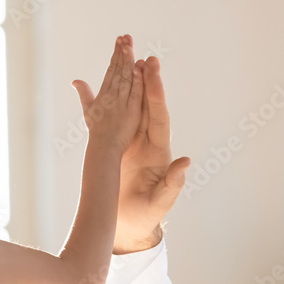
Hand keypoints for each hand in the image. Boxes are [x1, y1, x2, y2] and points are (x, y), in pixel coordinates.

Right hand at [72, 35, 143, 153]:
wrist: (101, 149)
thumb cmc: (96, 132)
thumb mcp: (88, 109)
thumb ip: (84, 94)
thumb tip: (75, 80)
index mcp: (104, 93)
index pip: (112, 70)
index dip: (116, 55)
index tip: (120, 40)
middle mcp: (112, 96)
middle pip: (118, 71)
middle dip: (122, 52)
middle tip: (126, 35)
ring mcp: (121, 103)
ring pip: (125, 79)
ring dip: (127, 61)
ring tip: (129, 44)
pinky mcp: (131, 112)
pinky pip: (134, 95)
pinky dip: (136, 82)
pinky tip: (138, 68)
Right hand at [115, 56, 190, 253]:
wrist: (130, 227)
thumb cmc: (147, 217)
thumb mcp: (161, 202)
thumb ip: (173, 183)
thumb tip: (185, 162)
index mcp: (159, 151)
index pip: (159, 118)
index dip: (156, 95)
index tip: (153, 73)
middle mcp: (148, 142)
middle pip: (148, 107)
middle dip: (147, 82)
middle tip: (145, 57)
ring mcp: (133, 143)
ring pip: (132, 109)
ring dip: (131, 86)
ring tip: (128, 60)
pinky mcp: (117, 148)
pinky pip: (113, 120)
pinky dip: (107, 103)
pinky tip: (97, 85)